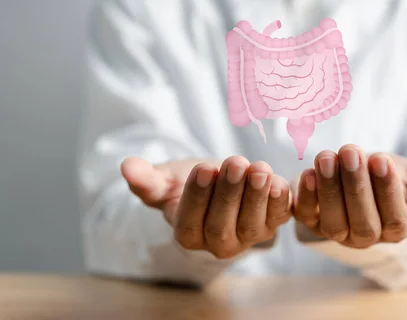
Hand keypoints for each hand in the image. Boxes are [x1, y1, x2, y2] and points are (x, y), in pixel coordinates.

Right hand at [121, 156, 291, 257]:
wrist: (222, 179)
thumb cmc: (190, 181)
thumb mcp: (167, 179)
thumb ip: (148, 180)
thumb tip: (126, 167)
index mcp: (188, 234)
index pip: (189, 222)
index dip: (197, 197)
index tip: (204, 168)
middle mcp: (218, 243)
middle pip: (221, 225)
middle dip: (228, 193)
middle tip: (234, 163)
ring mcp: (248, 236)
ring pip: (252, 224)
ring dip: (256, 196)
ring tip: (258, 169)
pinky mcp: (272, 222)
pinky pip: (279, 218)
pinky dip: (281, 202)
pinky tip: (280, 182)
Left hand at [293, 144, 406, 248]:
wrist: (359, 174)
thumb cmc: (391, 177)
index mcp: (396, 229)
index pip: (394, 218)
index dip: (387, 190)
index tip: (381, 159)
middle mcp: (365, 237)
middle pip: (362, 222)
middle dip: (356, 186)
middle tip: (351, 152)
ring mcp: (336, 231)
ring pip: (332, 220)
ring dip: (329, 188)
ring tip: (328, 156)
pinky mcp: (310, 221)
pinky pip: (305, 215)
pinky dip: (304, 197)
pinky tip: (307, 173)